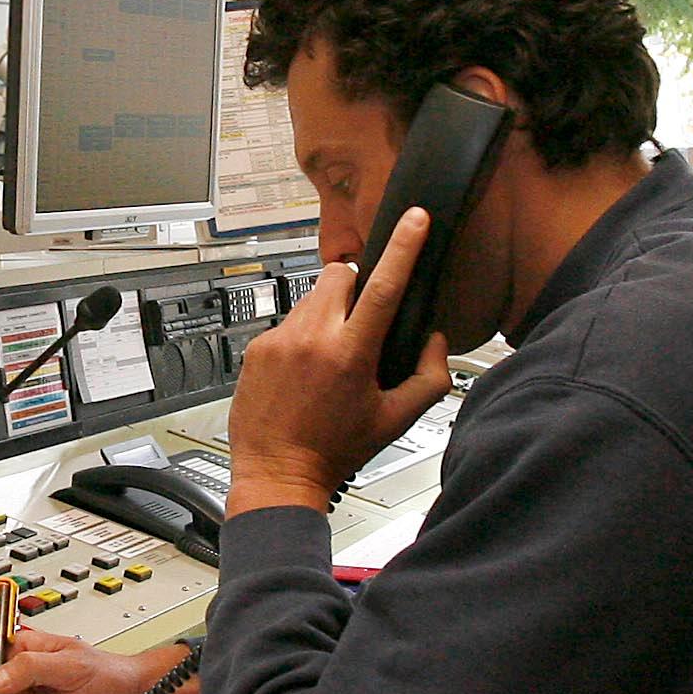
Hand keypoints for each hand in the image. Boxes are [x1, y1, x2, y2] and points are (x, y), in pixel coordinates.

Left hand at [226, 205, 453, 515]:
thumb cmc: (334, 452)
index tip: (415, 218)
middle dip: (357, 284)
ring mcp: (280, 341)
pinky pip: (288, 322)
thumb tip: (435, 339)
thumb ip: (429, 377)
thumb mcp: (396, 421)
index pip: (385, 286)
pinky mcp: (257, 348)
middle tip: (361, 321)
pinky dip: (303, 336)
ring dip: (329, 313)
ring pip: (313, 297)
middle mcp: (312, 340)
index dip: (404, 247)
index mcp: (351, 355)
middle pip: (342, 275)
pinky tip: (304, 372)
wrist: (276, 475)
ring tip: (329, 357)